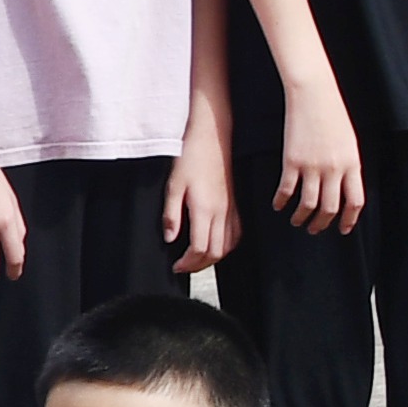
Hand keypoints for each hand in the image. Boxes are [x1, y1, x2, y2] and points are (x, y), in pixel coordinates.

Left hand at [166, 128, 238, 275]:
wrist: (212, 139)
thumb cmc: (190, 158)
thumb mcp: (173, 186)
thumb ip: (171, 215)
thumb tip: (170, 239)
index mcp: (205, 209)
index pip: (200, 248)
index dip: (188, 263)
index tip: (176, 266)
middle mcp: (221, 212)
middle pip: (215, 252)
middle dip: (199, 265)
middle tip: (183, 267)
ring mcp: (231, 209)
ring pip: (228, 245)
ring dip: (213, 258)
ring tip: (196, 260)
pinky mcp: (235, 204)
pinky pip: (237, 233)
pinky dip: (227, 246)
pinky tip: (216, 246)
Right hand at [275, 79, 366, 232]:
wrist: (314, 96)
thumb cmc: (333, 115)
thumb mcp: (349, 142)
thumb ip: (348, 166)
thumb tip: (342, 188)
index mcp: (352, 164)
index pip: (355, 201)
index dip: (349, 219)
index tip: (343, 229)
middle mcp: (334, 169)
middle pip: (330, 208)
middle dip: (322, 223)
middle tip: (315, 229)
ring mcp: (312, 166)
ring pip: (308, 204)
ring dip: (301, 217)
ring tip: (297, 221)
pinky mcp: (292, 161)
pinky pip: (286, 189)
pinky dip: (281, 201)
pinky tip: (278, 205)